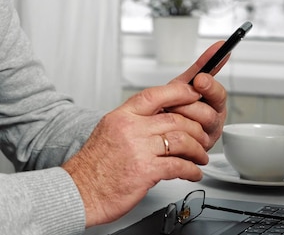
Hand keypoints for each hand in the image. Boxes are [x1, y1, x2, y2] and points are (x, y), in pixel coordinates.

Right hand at [62, 42, 227, 227]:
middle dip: (195, 128)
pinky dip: (192, 170)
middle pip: (175, 118)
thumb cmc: (93, 166)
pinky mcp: (145, 171)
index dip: (179, 93)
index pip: (155, 94)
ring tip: (200, 156)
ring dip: (197, 150)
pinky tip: (194, 172)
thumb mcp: (109, 131)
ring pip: (181, 140)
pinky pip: (178, 166)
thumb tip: (158, 119)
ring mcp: (138, 149)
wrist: (79, 191)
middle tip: (203, 136)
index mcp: (121, 116)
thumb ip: (133, 122)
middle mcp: (130, 128)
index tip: (194, 96)